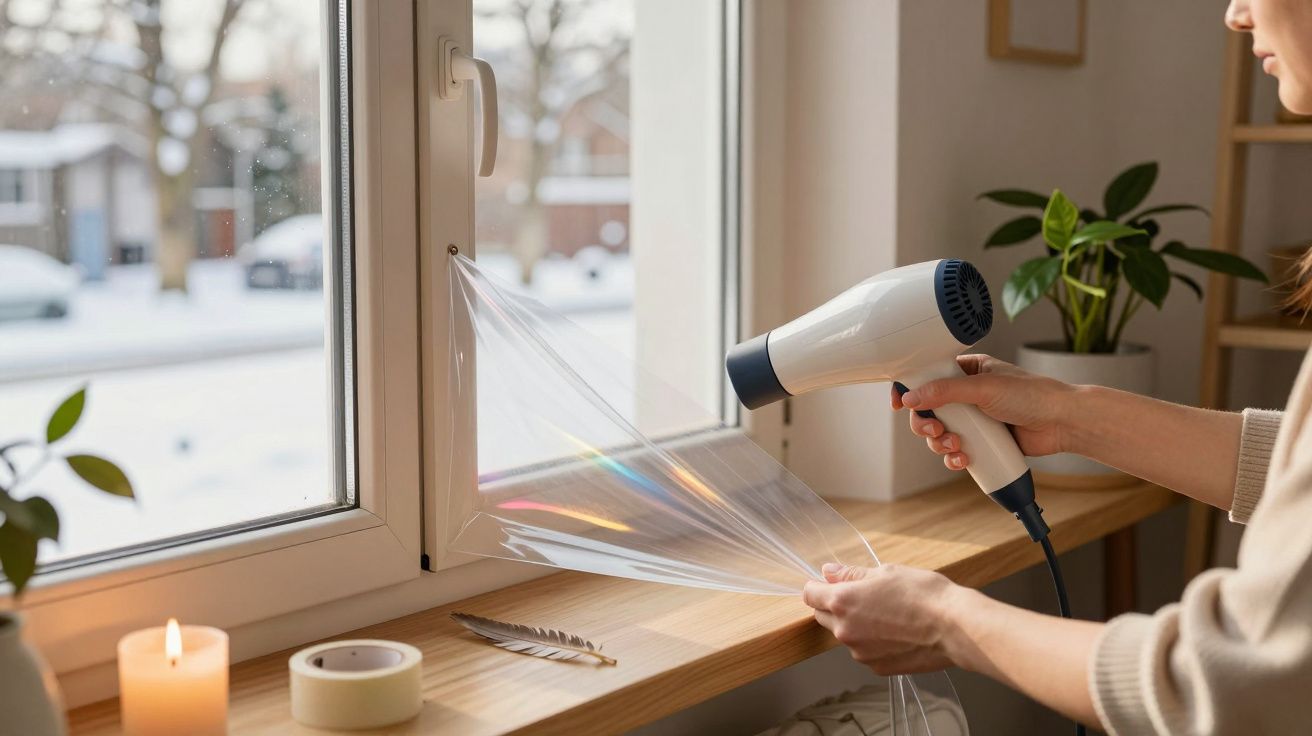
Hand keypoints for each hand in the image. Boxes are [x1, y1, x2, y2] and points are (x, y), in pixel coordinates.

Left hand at [802, 563, 964, 675]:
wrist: (954, 628)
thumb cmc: (924, 595)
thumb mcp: (886, 572)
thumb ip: (851, 574)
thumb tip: (828, 572)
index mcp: (842, 602)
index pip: (809, 594)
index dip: (817, 586)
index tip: (826, 583)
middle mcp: (845, 631)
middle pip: (823, 616)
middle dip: (834, 606)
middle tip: (863, 596)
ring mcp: (860, 652)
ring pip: (845, 635)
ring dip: (856, 625)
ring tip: (887, 614)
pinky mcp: (877, 668)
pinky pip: (865, 651)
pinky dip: (873, 642)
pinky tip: (896, 632)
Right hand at [890, 354, 1078, 470]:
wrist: (1063, 423)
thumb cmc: (1032, 395)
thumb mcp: (983, 388)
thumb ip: (944, 391)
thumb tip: (910, 397)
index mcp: (967, 371)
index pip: (927, 376)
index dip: (910, 390)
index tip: (898, 403)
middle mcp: (967, 394)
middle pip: (928, 410)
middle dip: (926, 425)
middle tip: (934, 431)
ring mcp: (974, 419)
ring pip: (939, 434)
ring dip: (940, 444)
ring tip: (955, 447)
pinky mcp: (982, 441)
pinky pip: (956, 451)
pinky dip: (954, 458)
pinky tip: (963, 459)